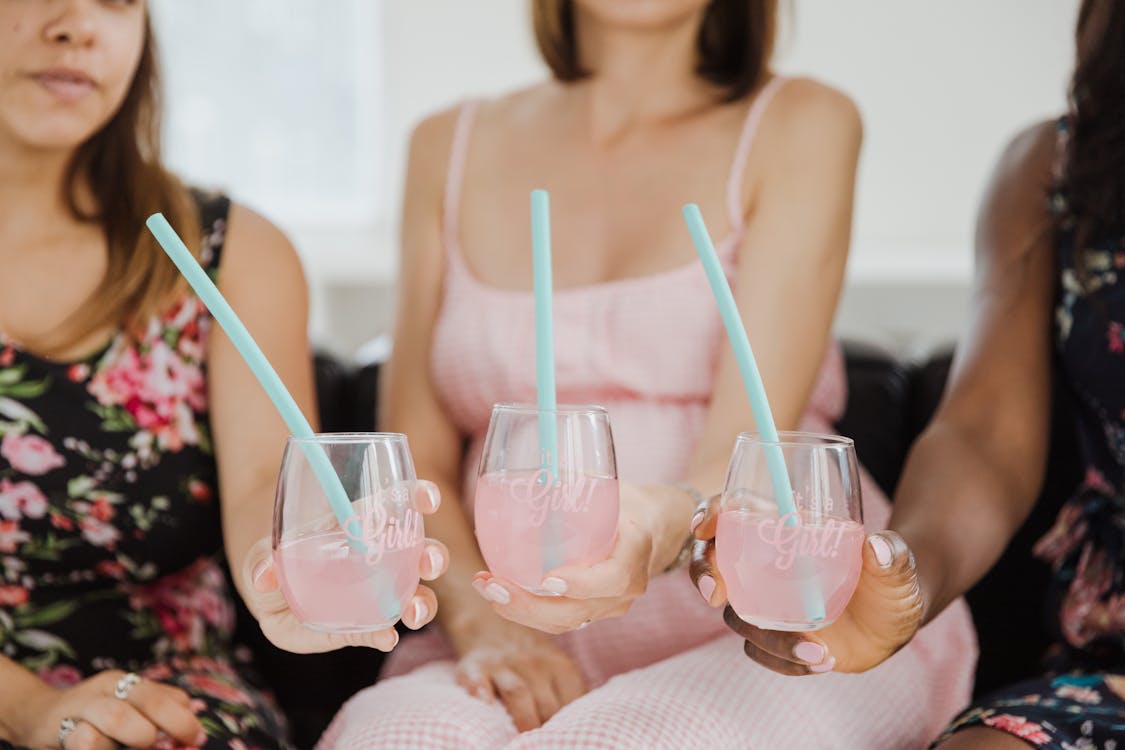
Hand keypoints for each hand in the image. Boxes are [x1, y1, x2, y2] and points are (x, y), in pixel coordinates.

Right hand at [12, 670, 203, 749]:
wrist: (38, 717)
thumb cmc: (93, 718)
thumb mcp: (127, 707)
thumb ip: (159, 710)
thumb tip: (197, 725)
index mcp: (125, 682)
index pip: (165, 695)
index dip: (185, 719)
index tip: (196, 739)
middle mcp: (103, 689)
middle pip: (148, 701)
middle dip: (171, 725)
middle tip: (172, 744)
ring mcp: (79, 709)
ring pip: (116, 716)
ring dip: (138, 735)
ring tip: (142, 746)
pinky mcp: (57, 731)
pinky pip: (84, 740)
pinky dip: (101, 749)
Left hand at [241, 480, 449, 652]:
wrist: (270, 601)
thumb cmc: (275, 563)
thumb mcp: (262, 554)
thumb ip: (262, 560)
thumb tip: (264, 574)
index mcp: (360, 526)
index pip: (397, 505)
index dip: (418, 497)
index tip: (427, 499)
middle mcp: (380, 557)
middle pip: (419, 551)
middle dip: (432, 555)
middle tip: (429, 564)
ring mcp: (377, 592)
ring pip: (415, 593)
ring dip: (423, 601)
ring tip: (414, 613)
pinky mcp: (365, 625)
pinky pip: (382, 629)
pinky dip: (386, 634)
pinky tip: (386, 638)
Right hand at [451, 617, 586, 731]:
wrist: (493, 627)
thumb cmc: (533, 664)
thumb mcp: (559, 670)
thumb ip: (570, 696)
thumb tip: (579, 730)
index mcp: (560, 667)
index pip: (572, 702)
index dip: (568, 725)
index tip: (566, 739)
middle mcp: (534, 664)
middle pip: (546, 704)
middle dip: (546, 730)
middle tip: (544, 745)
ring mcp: (503, 665)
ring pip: (518, 692)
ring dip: (523, 717)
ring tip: (523, 741)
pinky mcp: (475, 667)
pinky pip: (478, 679)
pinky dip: (481, 690)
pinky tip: (485, 703)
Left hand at [470, 483, 687, 632]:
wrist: (652, 529)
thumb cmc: (625, 503)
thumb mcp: (609, 487)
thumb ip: (576, 482)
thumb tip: (528, 472)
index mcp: (635, 552)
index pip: (613, 578)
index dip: (582, 583)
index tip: (549, 578)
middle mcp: (626, 588)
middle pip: (578, 611)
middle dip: (531, 606)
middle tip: (495, 587)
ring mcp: (608, 605)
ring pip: (564, 621)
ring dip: (520, 611)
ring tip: (485, 587)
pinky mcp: (591, 610)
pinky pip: (558, 618)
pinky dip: (526, 608)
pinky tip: (496, 590)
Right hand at [689, 494, 923, 674]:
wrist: (894, 620)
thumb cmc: (891, 577)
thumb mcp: (898, 564)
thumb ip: (892, 553)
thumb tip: (877, 547)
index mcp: (784, 530)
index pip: (734, 511)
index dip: (711, 514)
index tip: (703, 527)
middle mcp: (766, 565)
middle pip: (714, 561)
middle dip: (703, 574)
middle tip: (713, 595)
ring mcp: (767, 603)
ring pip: (738, 616)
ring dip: (767, 637)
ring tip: (816, 651)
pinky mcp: (776, 637)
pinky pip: (760, 652)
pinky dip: (783, 660)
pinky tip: (820, 662)